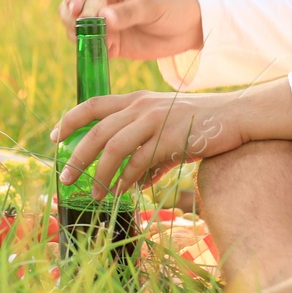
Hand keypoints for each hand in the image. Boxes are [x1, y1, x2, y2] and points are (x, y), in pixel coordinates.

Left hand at [48, 80, 291, 198]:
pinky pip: (139, 162)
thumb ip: (147, 152)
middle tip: (66, 177)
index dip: (69, 119)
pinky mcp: (169, 137)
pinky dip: (127, 180)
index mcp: (137, 99)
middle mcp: (142, 105)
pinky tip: (124, 192)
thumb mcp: (168, 128)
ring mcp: (155, 120)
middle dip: (77, 156)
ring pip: (113, 147)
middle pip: (96, 130)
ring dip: (100, 174)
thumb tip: (133, 183)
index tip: (54, 137)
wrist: (237, 115)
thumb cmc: (203, 123)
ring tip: (95, 194)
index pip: (93, 104)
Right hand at [58, 0, 202, 60]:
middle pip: (70, 6)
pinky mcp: (110, 42)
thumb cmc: (173, 5)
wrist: (189, 28)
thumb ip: (129, 12)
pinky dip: (91, 51)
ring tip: (98, 41)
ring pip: (76, 28)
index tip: (76, 8)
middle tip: (84, 29)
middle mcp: (102, 0)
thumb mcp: (153, 5)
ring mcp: (104, 22)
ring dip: (78, 36)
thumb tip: (102, 18)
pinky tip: (108, 52)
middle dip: (71, 18)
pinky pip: (90, 47)